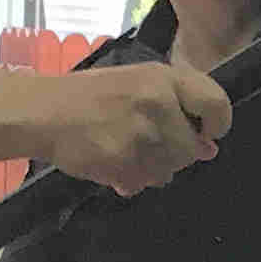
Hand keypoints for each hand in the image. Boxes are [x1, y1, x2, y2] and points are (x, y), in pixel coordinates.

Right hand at [34, 53, 229, 195]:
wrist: (43, 113)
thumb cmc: (91, 96)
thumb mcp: (138, 84)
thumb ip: (177, 108)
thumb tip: (209, 147)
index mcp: (163, 79)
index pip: (217, 104)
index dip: (217, 124)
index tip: (207, 133)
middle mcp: (158, 104)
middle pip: (192, 148)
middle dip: (174, 152)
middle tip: (146, 142)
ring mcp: (141, 135)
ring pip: (170, 169)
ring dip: (152, 168)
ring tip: (126, 150)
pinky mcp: (124, 162)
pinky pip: (144, 182)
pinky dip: (133, 179)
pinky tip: (114, 161)